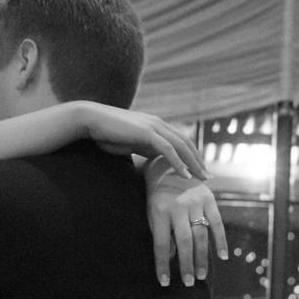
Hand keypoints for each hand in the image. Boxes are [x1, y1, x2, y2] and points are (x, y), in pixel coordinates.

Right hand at [78, 103, 207, 179]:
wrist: (90, 119)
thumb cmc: (105, 132)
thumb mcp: (129, 143)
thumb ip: (143, 148)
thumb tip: (152, 159)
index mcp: (156, 125)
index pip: (181, 141)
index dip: (192, 156)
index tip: (198, 170)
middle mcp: (159, 123)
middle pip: (186, 143)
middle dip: (198, 161)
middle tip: (207, 177)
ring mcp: (154, 126)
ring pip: (181, 146)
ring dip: (193, 163)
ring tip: (201, 178)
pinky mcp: (147, 132)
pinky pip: (168, 150)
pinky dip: (178, 162)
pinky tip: (184, 175)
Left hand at [146, 160, 226, 286]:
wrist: (169, 166)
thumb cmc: (158, 196)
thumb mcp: (153, 213)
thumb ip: (162, 234)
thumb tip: (172, 258)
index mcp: (159, 212)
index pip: (161, 244)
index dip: (162, 264)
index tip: (164, 282)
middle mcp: (178, 207)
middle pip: (184, 242)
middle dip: (186, 265)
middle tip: (188, 283)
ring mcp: (195, 203)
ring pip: (201, 235)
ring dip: (202, 258)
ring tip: (201, 276)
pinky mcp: (210, 199)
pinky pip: (217, 223)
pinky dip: (221, 241)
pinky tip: (222, 257)